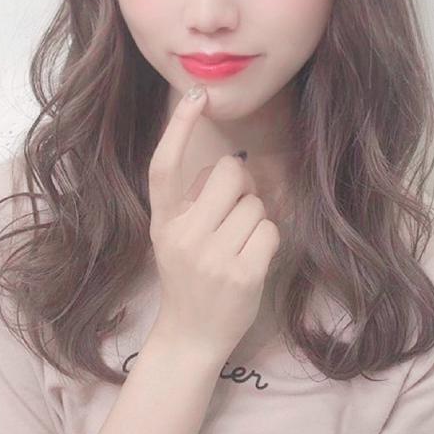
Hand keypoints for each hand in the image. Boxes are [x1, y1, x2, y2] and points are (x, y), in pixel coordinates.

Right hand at [147, 85, 281, 363]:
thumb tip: (229, 167)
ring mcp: (212, 255)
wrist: (190, 337)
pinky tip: (251, 262)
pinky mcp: (242, 273)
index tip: (195, 95)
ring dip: (255, 220)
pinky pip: (270, 231)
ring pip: (256, 203)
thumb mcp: (174, 238)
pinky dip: (267, 242)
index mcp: (164, 221)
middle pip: (231, 173)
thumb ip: (192, 203)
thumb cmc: (187, 280)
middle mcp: (183, 234)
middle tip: (235, 212)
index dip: (178, 129)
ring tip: (238, 247)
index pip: (164, 167)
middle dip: (242, 186)